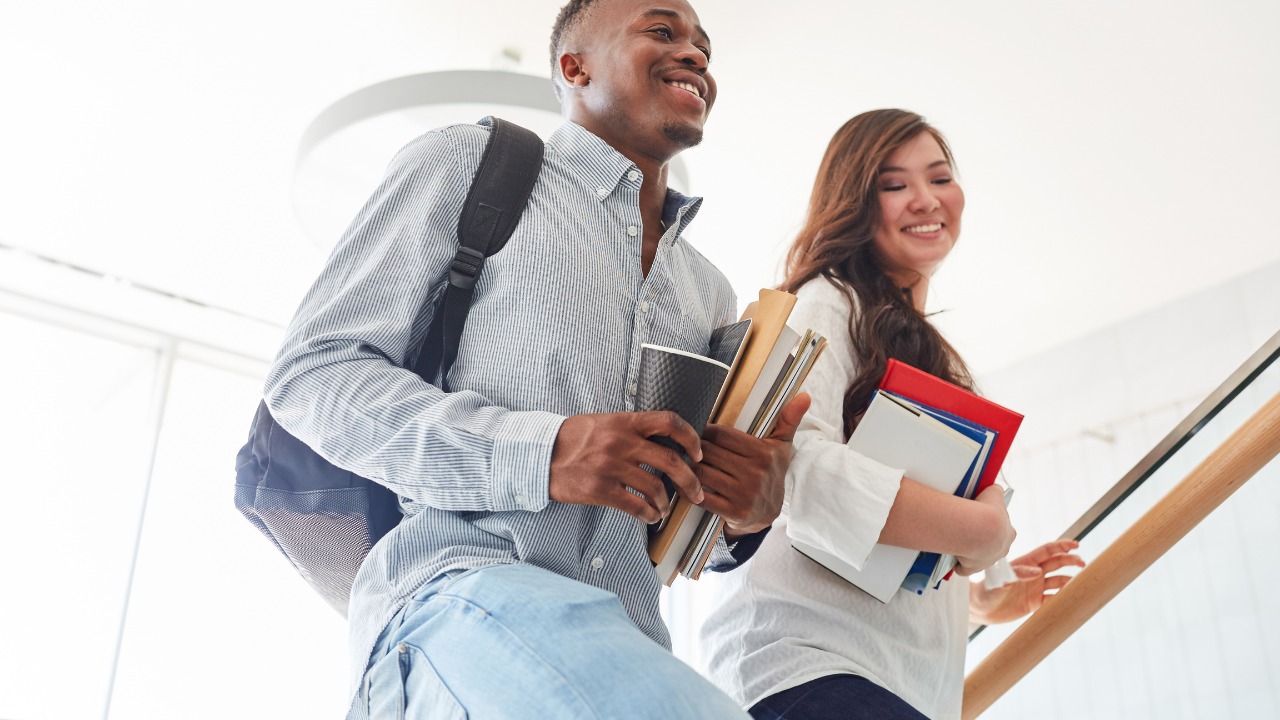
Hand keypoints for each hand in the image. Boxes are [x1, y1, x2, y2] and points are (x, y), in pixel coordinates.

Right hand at [549, 411, 704, 523]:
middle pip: (671, 462)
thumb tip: (662, 440)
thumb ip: (631, 429)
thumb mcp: (604, 423)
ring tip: (665, 509)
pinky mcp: (600, 490)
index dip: (690, 437)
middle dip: (691, 481)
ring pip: (655, 488)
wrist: (540, 455)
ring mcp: (611, 467)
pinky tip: (649, 517)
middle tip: (697, 493)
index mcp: (625, 422)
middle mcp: (621, 442)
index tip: (698, 453)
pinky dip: (648, 515)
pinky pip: (635, 506)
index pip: (669, 422)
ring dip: (665, 503)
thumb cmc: (573, 439)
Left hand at [695, 392, 810, 537]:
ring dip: (687, 467)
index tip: (697, 431)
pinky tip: (684, 483)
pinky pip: (702, 497)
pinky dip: (689, 489)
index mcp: (763, 453)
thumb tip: (805, 395)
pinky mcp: (733, 512)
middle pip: (709, 453)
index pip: (722, 435)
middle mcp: (755, 474)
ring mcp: (744, 494)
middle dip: (693, 449)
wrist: (769, 512)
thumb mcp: (781, 446)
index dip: (705, 431)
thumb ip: (789, 419)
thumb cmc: (770, 471)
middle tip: (682, 445)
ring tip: (679, 461)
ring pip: (702, 473)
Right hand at [953, 484, 1015, 575]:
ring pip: (979, 557)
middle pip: (992, 546)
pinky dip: (959, 564)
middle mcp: (1001, 549)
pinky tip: (953, 556)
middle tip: (969, 531)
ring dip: (970, 552)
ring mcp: (987, 560)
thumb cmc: (987, 511)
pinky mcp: (972, 568)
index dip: (992, 526)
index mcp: (1009, 533)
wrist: (978, 528)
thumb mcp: (994, 493)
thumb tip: (995, 489)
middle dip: (982, 541)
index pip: (1003, 531)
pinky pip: (965, 568)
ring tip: (959, 541)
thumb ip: (995, 492)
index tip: (982, 521)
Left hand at [969, 539, 1084, 624]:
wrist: (978, 609)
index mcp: (1024, 563)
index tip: (1076, 544)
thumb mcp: (998, 581)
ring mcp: (1035, 588)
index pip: (1046, 551)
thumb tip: (1037, 572)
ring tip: (1081, 583)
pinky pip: (1054, 600)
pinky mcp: (1035, 603)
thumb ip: (1016, 574)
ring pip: (1059, 581)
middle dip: (1071, 561)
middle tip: (1083, 564)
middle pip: (1057, 564)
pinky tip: (1073, 599)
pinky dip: (1063, 599)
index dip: (1062, 546)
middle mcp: (1033, 574)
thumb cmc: (984, 590)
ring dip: (1070, 581)